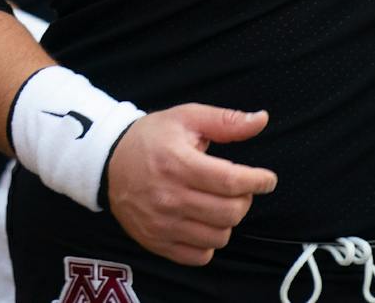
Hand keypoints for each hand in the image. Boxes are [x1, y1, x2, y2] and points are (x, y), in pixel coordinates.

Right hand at [103, 104, 278, 265]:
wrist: (108, 162)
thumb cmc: (150, 138)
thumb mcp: (185, 119)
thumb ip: (225, 121)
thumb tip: (261, 119)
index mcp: (177, 163)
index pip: (231, 181)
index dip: (258, 181)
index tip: (266, 179)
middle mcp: (169, 197)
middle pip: (230, 212)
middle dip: (244, 199)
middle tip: (237, 188)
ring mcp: (161, 223)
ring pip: (219, 236)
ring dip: (227, 220)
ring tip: (217, 203)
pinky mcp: (156, 241)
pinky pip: (200, 256)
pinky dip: (208, 242)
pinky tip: (202, 222)